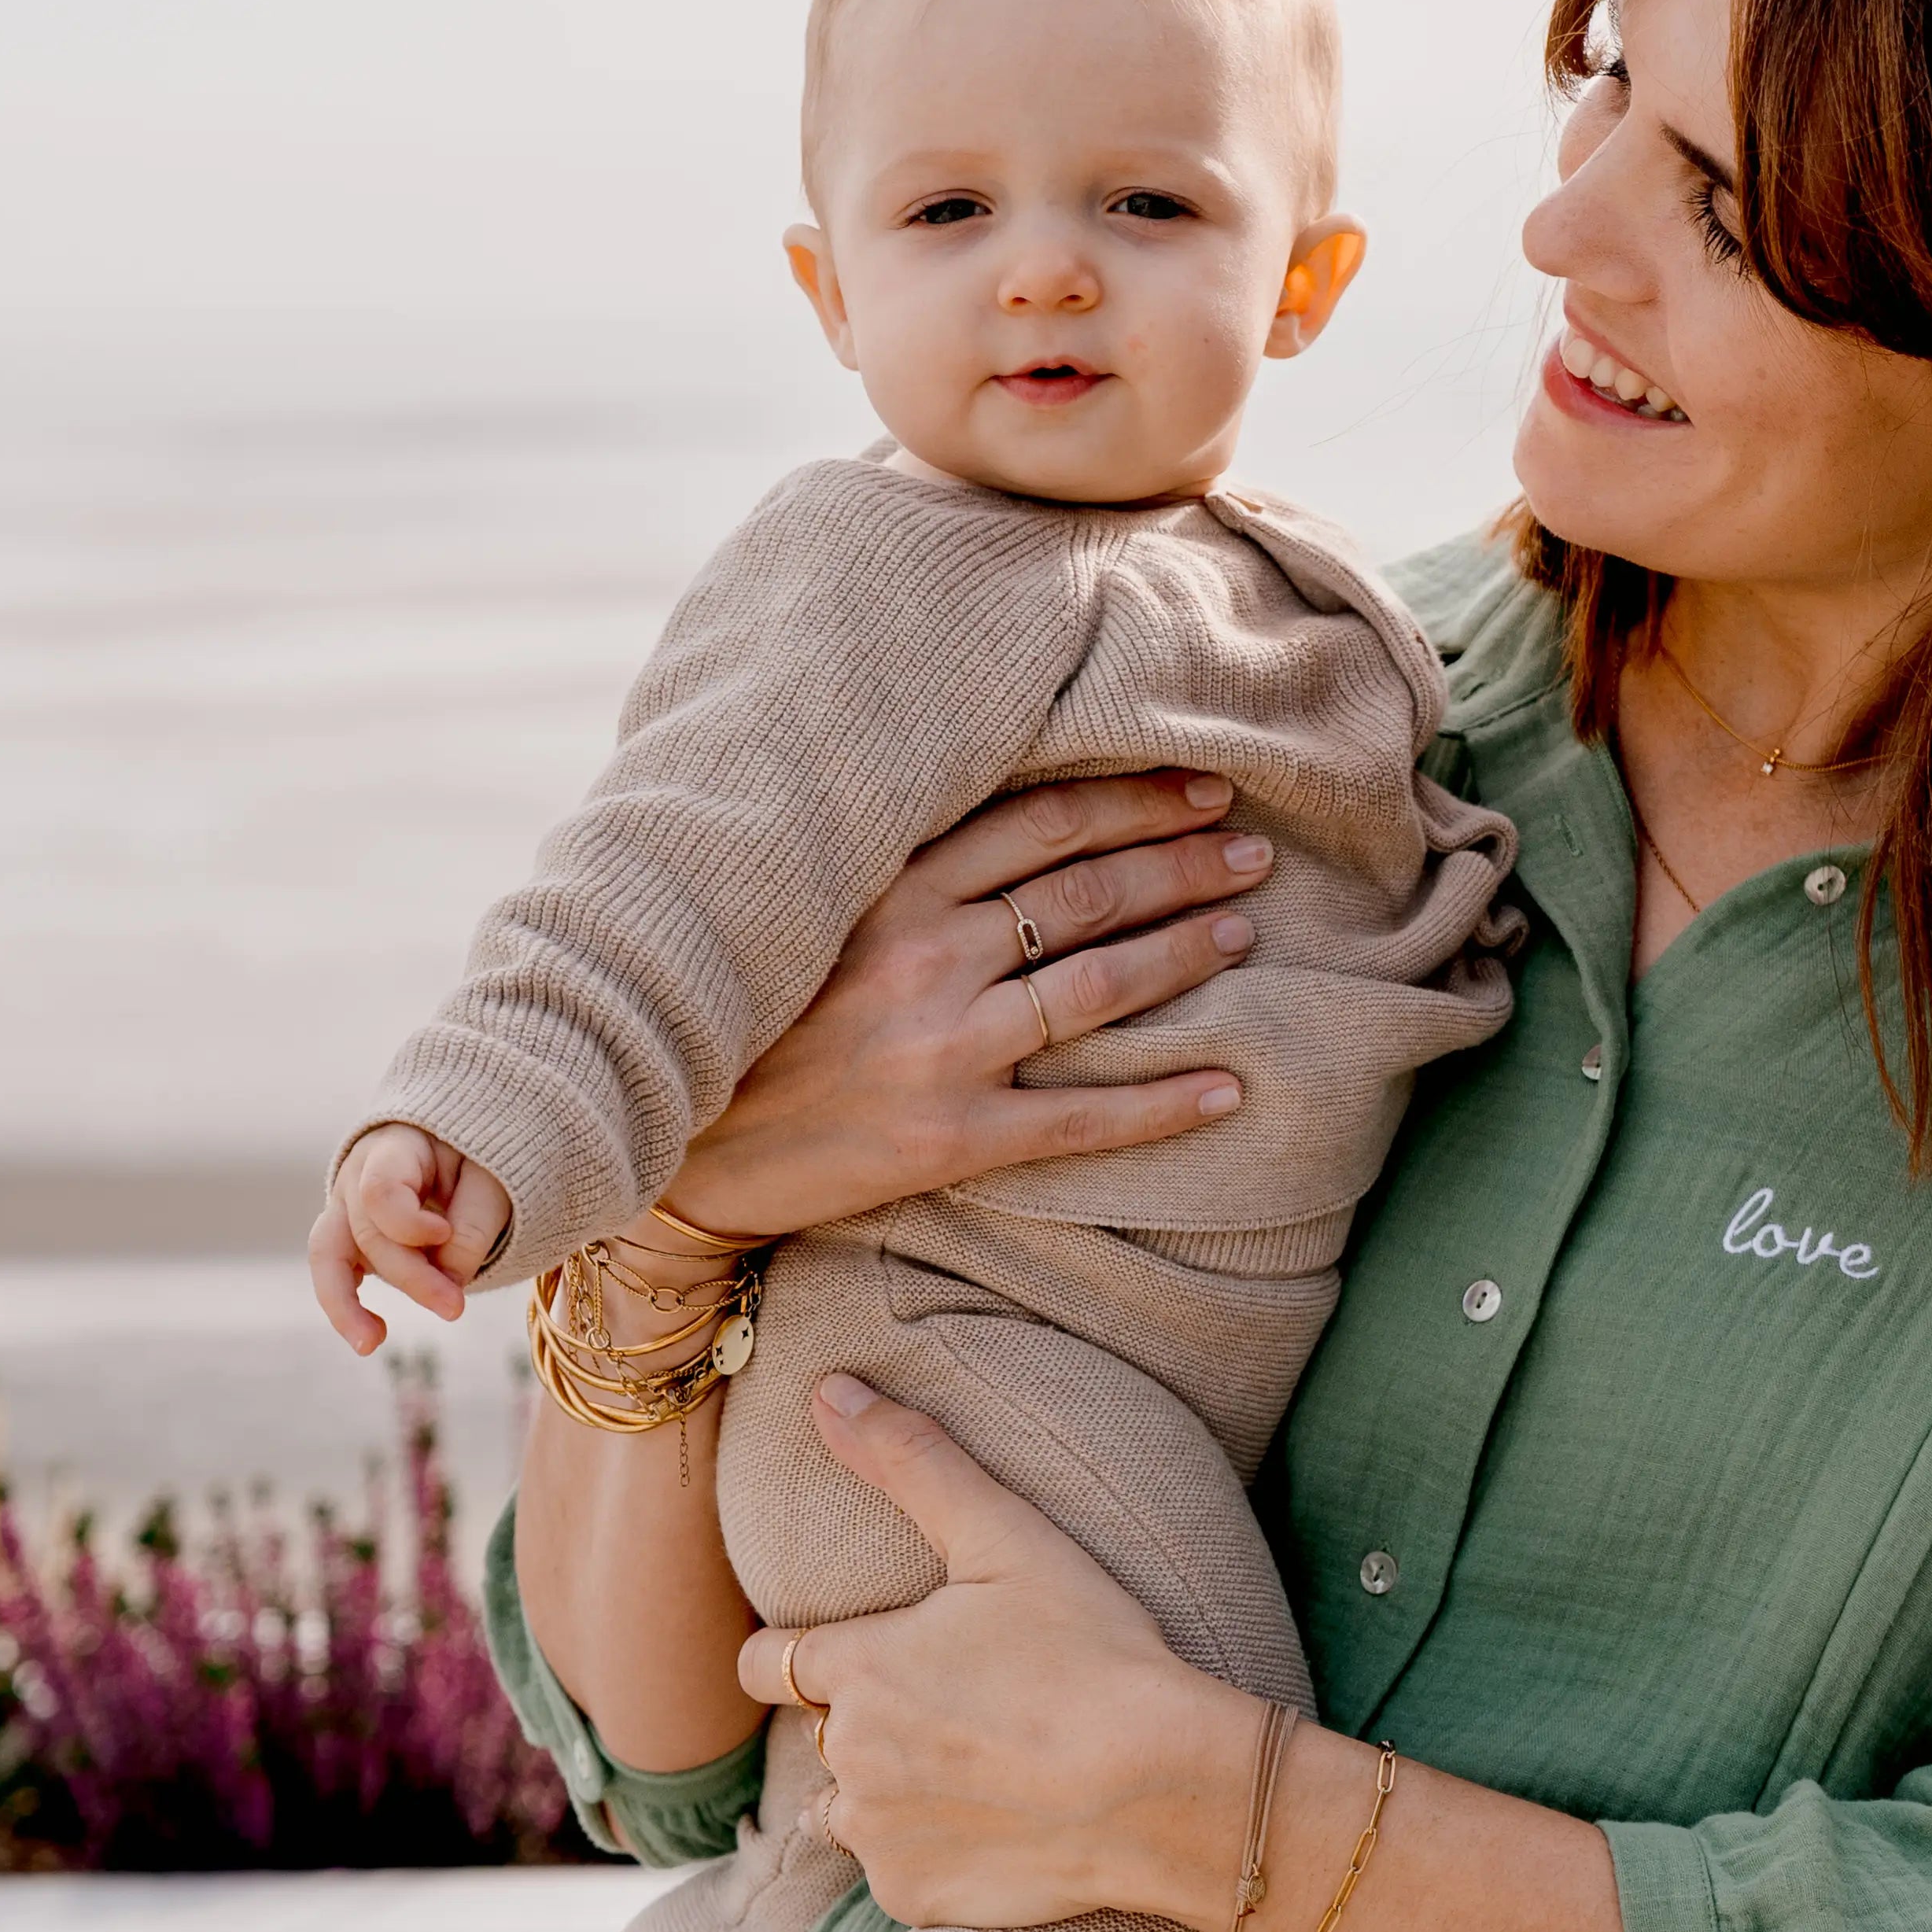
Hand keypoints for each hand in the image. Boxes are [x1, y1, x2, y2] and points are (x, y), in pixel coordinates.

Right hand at [309, 1124, 511, 1352]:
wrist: (459, 1152)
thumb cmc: (476, 1159)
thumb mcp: (491, 1178)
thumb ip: (474, 1225)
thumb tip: (450, 1279)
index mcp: (392, 1148)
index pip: (380, 1190)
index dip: (408, 1223)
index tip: (445, 1233)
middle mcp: (357, 1177)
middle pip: (368, 1233)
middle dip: (411, 1276)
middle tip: (454, 1308)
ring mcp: (347, 1209)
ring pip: (328, 1256)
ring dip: (347, 1304)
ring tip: (371, 1344)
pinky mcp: (350, 1240)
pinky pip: (334, 1275)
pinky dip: (347, 1308)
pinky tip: (371, 1338)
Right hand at [666, 773, 1271, 1245]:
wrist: (675, 1145)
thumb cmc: (743, 1016)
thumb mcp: (802, 911)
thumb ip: (888, 866)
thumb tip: (988, 814)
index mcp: (889, 888)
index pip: (1042, 823)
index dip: (1135, 800)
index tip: (1201, 786)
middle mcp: (925, 955)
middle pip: (1087, 891)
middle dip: (1184, 863)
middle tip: (1256, 849)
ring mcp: (942, 1048)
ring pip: (1098, 984)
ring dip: (1186, 952)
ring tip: (1245, 932)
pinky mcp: (950, 1137)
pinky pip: (1081, 1119)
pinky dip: (1164, 1103)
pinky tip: (1230, 1089)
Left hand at [752, 1378, 1250, 1931]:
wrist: (1164, 1791)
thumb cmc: (1092, 1654)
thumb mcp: (1006, 1538)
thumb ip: (911, 1461)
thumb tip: (828, 1390)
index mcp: (854, 1669)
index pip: (764, 1662)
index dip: (792, 1650)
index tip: (843, 1646)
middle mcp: (844, 1759)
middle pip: (816, 1733)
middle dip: (859, 1714)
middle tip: (948, 1699)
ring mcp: (876, 1837)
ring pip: (845, 1808)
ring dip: (881, 1787)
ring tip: (964, 1763)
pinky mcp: (915, 1899)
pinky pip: (894, 1868)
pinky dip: (926, 1849)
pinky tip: (992, 1821)